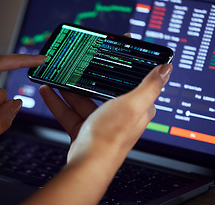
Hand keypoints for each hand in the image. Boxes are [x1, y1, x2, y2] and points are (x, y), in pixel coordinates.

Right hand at [40, 63, 171, 164]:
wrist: (89, 165)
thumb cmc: (112, 137)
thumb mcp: (133, 104)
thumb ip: (150, 86)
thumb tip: (166, 69)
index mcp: (136, 108)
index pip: (134, 80)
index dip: (126, 64)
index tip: (115, 49)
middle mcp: (120, 115)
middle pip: (105, 89)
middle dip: (91, 76)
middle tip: (81, 62)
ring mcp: (100, 123)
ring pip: (84, 100)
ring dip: (70, 88)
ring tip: (58, 76)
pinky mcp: (84, 130)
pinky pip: (70, 112)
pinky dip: (59, 102)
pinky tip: (48, 91)